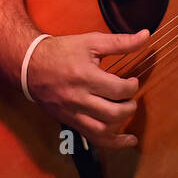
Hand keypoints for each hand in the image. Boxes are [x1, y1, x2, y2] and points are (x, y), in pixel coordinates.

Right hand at [24, 29, 149, 149]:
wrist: (30, 65)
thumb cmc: (62, 51)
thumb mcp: (91, 41)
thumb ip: (121, 42)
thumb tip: (146, 35)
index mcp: (85, 76)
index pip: (118, 89)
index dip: (132, 86)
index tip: (132, 80)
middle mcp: (78, 98)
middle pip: (113, 113)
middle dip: (129, 106)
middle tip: (129, 96)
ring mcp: (73, 113)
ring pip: (102, 131)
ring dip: (122, 126)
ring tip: (127, 113)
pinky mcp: (70, 121)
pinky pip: (93, 138)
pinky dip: (112, 143)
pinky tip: (125, 140)